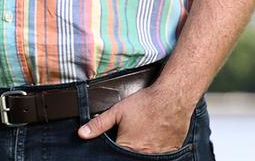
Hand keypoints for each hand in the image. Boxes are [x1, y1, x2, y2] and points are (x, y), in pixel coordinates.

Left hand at [77, 85, 191, 153]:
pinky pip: (160, 156)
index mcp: (127, 146)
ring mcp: (158, 155)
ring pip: (145, 157)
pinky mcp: (170, 152)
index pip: (115, 155)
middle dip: (128, 149)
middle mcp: (142, 154)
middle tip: (133, 135)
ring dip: (142, 149)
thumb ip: (99, 124)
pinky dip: (155, 149)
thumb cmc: (145, 104)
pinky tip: (154, 138)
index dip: (115, 149)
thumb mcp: (117, 111)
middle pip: (130, 156)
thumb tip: (82, 133)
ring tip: (143, 135)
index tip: (119, 139)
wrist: (171, 99)